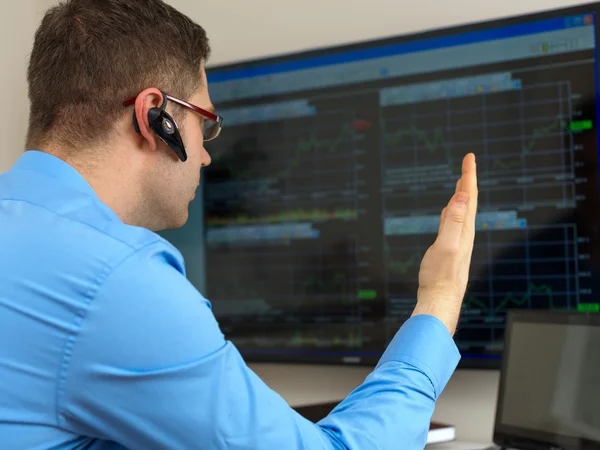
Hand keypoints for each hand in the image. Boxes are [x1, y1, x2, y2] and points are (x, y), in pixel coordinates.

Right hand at [412, 153, 477, 335]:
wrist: (439, 300)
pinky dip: (453, 210)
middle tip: (468, 163)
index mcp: (465, 230)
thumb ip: (454, 220)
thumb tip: (463, 196)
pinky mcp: (449, 247)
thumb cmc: (440, 277)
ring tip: (462, 181)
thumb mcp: (446, 245)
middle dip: (468, 180)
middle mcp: (464, 233)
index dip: (469, 176)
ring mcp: (457, 240)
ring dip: (462, 194)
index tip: (469, 157)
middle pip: (469, 202)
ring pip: (462, 211)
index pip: (469, 197)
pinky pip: (453, 222)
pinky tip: (450, 209)